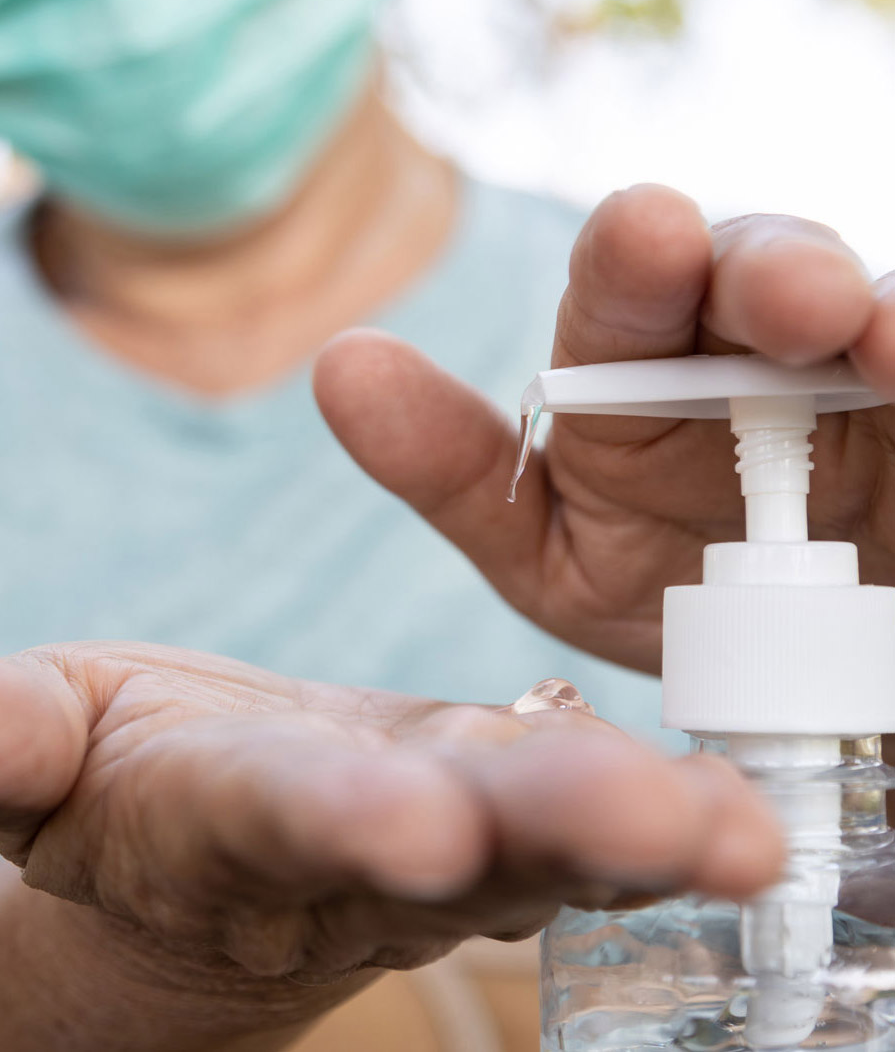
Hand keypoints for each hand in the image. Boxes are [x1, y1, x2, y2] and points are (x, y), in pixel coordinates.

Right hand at [0, 642, 779, 1050]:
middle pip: (456, 841)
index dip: (340, 820)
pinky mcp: (498, 813)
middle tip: (653, 824)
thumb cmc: (124, 776)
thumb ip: (18, 743)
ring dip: (644, 834)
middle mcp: (356, 844)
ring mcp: (443, 839)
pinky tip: (738, 814)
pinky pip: (585, 827)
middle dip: (547, 829)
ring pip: (545, 840)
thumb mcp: (50, 748)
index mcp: (227, 821)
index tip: (411, 825)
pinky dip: (664, 822)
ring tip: (739, 834)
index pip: (284, 818)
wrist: (206, 831)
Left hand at [315, 186, 892, 673]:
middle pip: (760, 276)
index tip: (645, 232)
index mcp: (640, 365)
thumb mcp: (547, 547)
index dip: (634, 263)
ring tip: (884, 342)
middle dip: (770, 272)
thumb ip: (452, 467)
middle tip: (793, 298)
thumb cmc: (656, 588)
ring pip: (866, 313)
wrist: (779, 672)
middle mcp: (749, 346)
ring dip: (876, 313)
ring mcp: (853, 376)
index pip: (629, 295)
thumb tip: (343, 364)